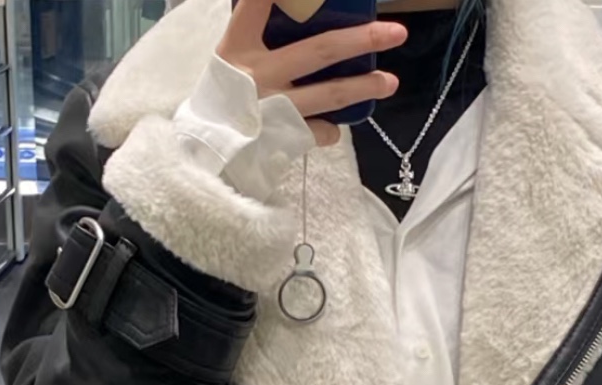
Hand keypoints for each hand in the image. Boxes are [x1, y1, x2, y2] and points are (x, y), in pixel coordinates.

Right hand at [218, 0, 403, 146]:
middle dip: (361, 39)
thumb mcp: (230, 59)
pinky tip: (336, 124)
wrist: (206, 153)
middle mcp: (261, 75)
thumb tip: (287, 8)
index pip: (256, 4)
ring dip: (365, 86)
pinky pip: (319, 130)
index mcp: (240, 48)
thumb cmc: (221, 100)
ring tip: (390, 82)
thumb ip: (256, 33)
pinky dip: (330, 128)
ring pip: (330, 94)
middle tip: (395, 33)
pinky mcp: (284, 138)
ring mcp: (276, 108)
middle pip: (319, 51)